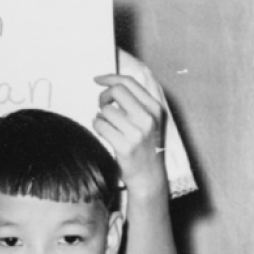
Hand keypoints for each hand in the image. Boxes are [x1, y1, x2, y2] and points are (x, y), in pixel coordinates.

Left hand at [93, 74, 166, 196]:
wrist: (148, 174)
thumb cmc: (145, 145)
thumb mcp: (149, 120)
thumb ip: (136, 103)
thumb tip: (112, 85)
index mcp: (155, 108)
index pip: (130, 83)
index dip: (110, 78)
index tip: (98, 79)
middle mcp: (148, 118)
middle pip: (117, 91)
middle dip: (104, 96)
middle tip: (102, 105)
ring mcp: (137, 132)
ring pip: (105, 111)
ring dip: (101, 117)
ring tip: (108, 126)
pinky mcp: (124, 145)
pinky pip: (99, 125)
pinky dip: (98, 127)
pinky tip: (105, 133)